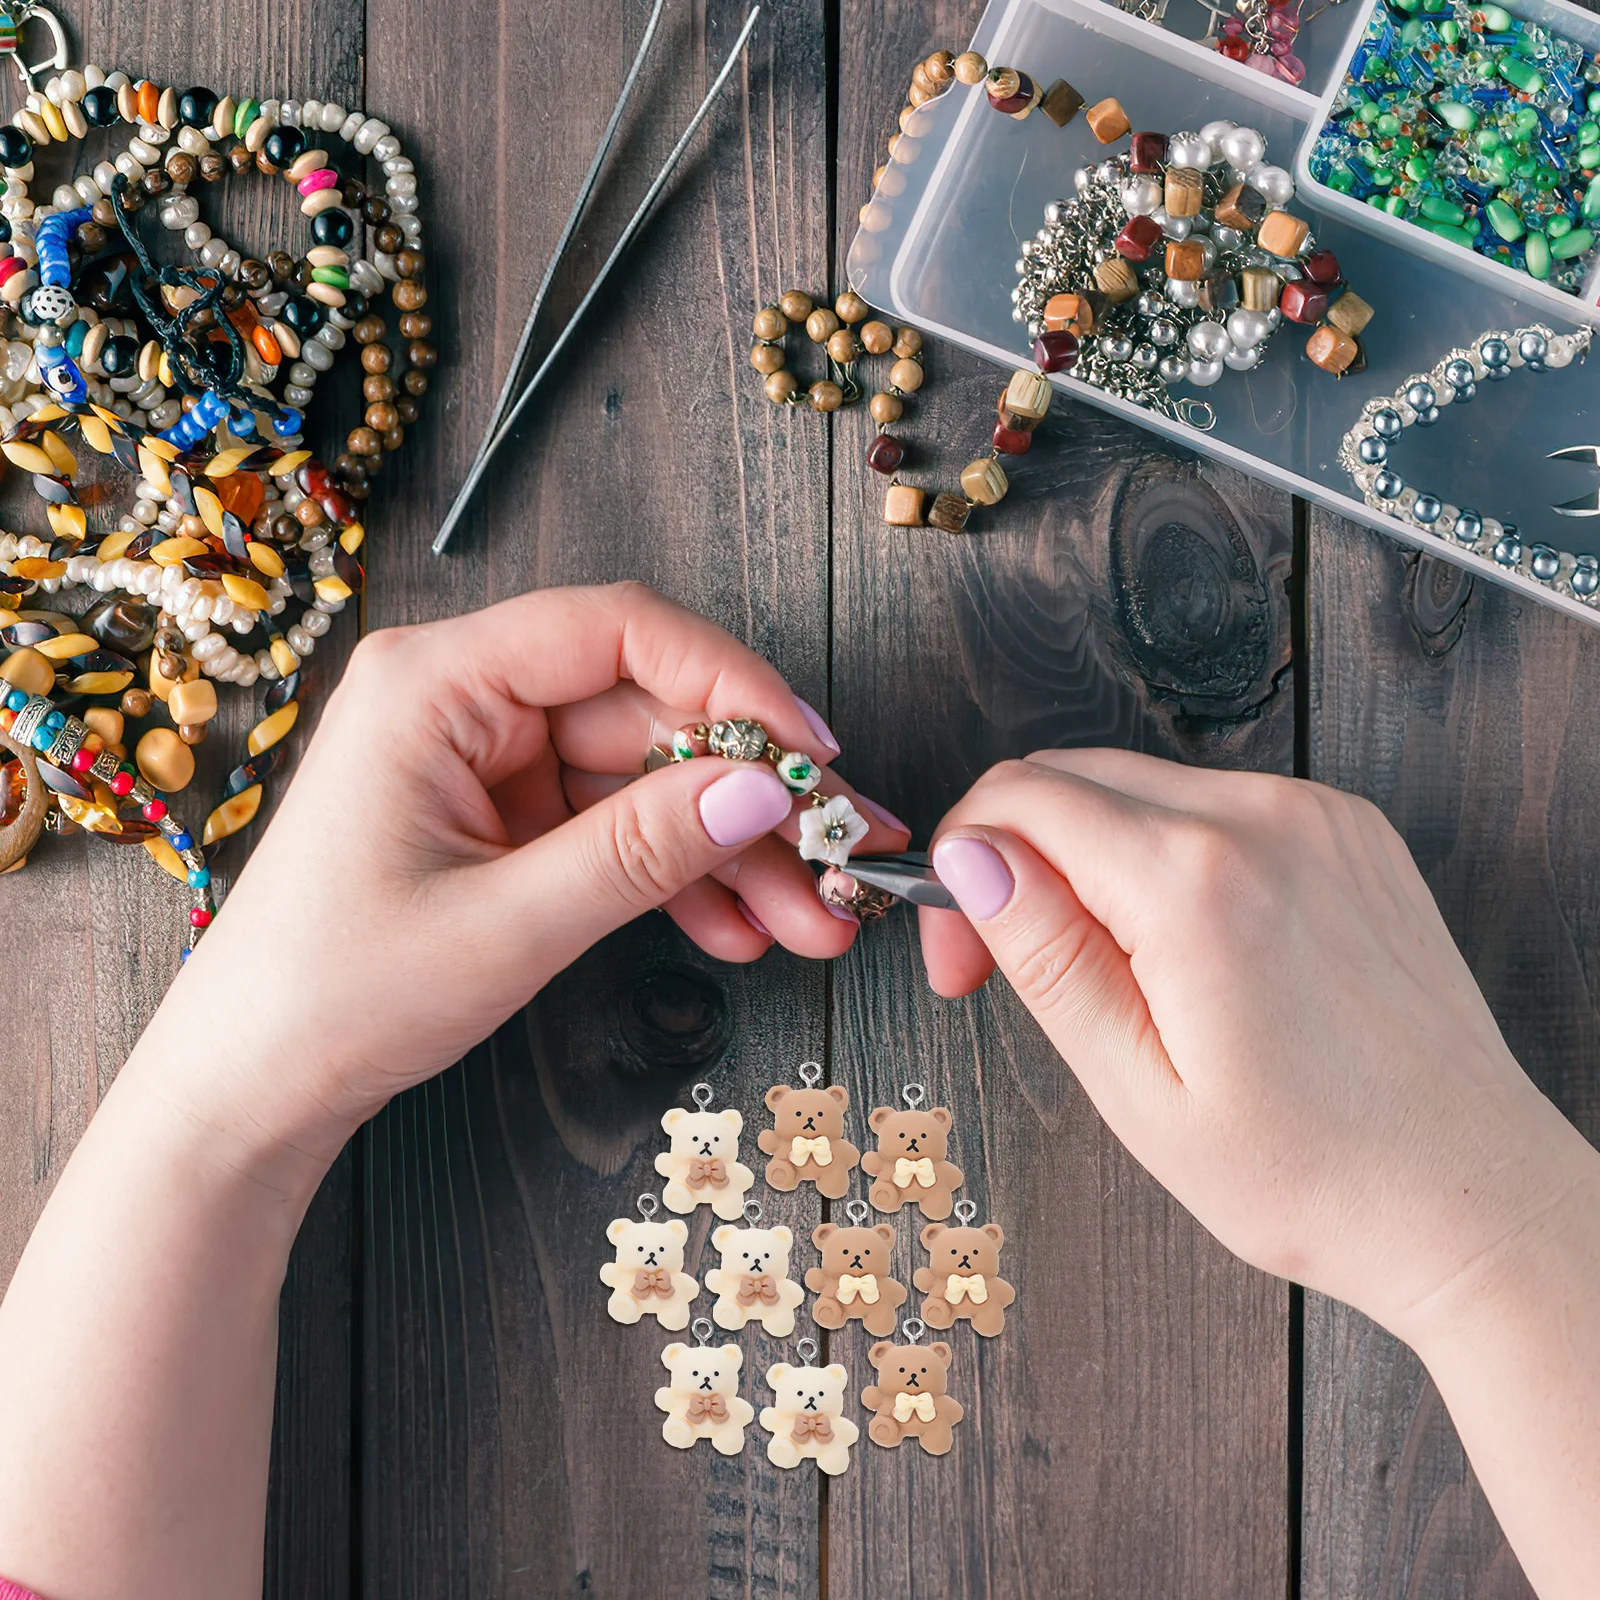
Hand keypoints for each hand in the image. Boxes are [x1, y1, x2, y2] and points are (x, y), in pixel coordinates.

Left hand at [136, 582, 904, 1166]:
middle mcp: (464, 702)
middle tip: (838, 854)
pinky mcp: (503, 820)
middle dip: (749, 793)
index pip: (615, 632)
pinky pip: (615, 829)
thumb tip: (764, 790)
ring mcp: (487, 763)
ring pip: (645, 779)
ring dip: (730, 849)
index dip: (730, 681)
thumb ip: (639, 850)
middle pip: (647, 712)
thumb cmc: (336, 995)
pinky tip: (738, 929)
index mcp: (434, 684)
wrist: (252, 1088)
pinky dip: (678, 877)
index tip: (809, 751)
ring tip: (810, 918)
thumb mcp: (507, 924)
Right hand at [918, 750, 1595, 1336]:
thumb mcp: (1137, 1087)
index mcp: (1197, 881)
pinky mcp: (1350, 830)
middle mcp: (1263, 816)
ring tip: (1111, 973)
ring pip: (1141, 787)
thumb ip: (1044, 951)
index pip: (1021, 795)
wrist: (1471, 1197)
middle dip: (1015, 856)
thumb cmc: (1311, 1172)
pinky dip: (1169, 856)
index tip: (964, 950)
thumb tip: (970, 856)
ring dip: (1092, 856)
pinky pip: (1216, 805)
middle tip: (1008, 964)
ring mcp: (1317, 815)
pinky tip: (1186, 950)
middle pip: (1074, 776)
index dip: (962, 865)